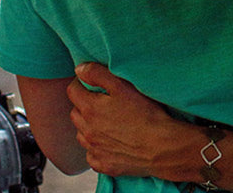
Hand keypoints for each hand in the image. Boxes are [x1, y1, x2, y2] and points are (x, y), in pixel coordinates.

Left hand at [68, 63, 189, 177]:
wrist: (159, 146)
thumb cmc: (145, 113)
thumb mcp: (124, 86)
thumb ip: (99, 74)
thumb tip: (80, 69)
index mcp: (90, 109)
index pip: (73, 91)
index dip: (82, 82)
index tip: (93, 81)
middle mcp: (87, 131)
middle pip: (75, 112)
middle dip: (84, 103)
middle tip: (103, 99)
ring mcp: (94, 149)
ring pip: (82, 133)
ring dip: (89, 125)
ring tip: (108, 119)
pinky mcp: (103, 163)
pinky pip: (91, 154)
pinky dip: (96, 146)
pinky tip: (111, 140)